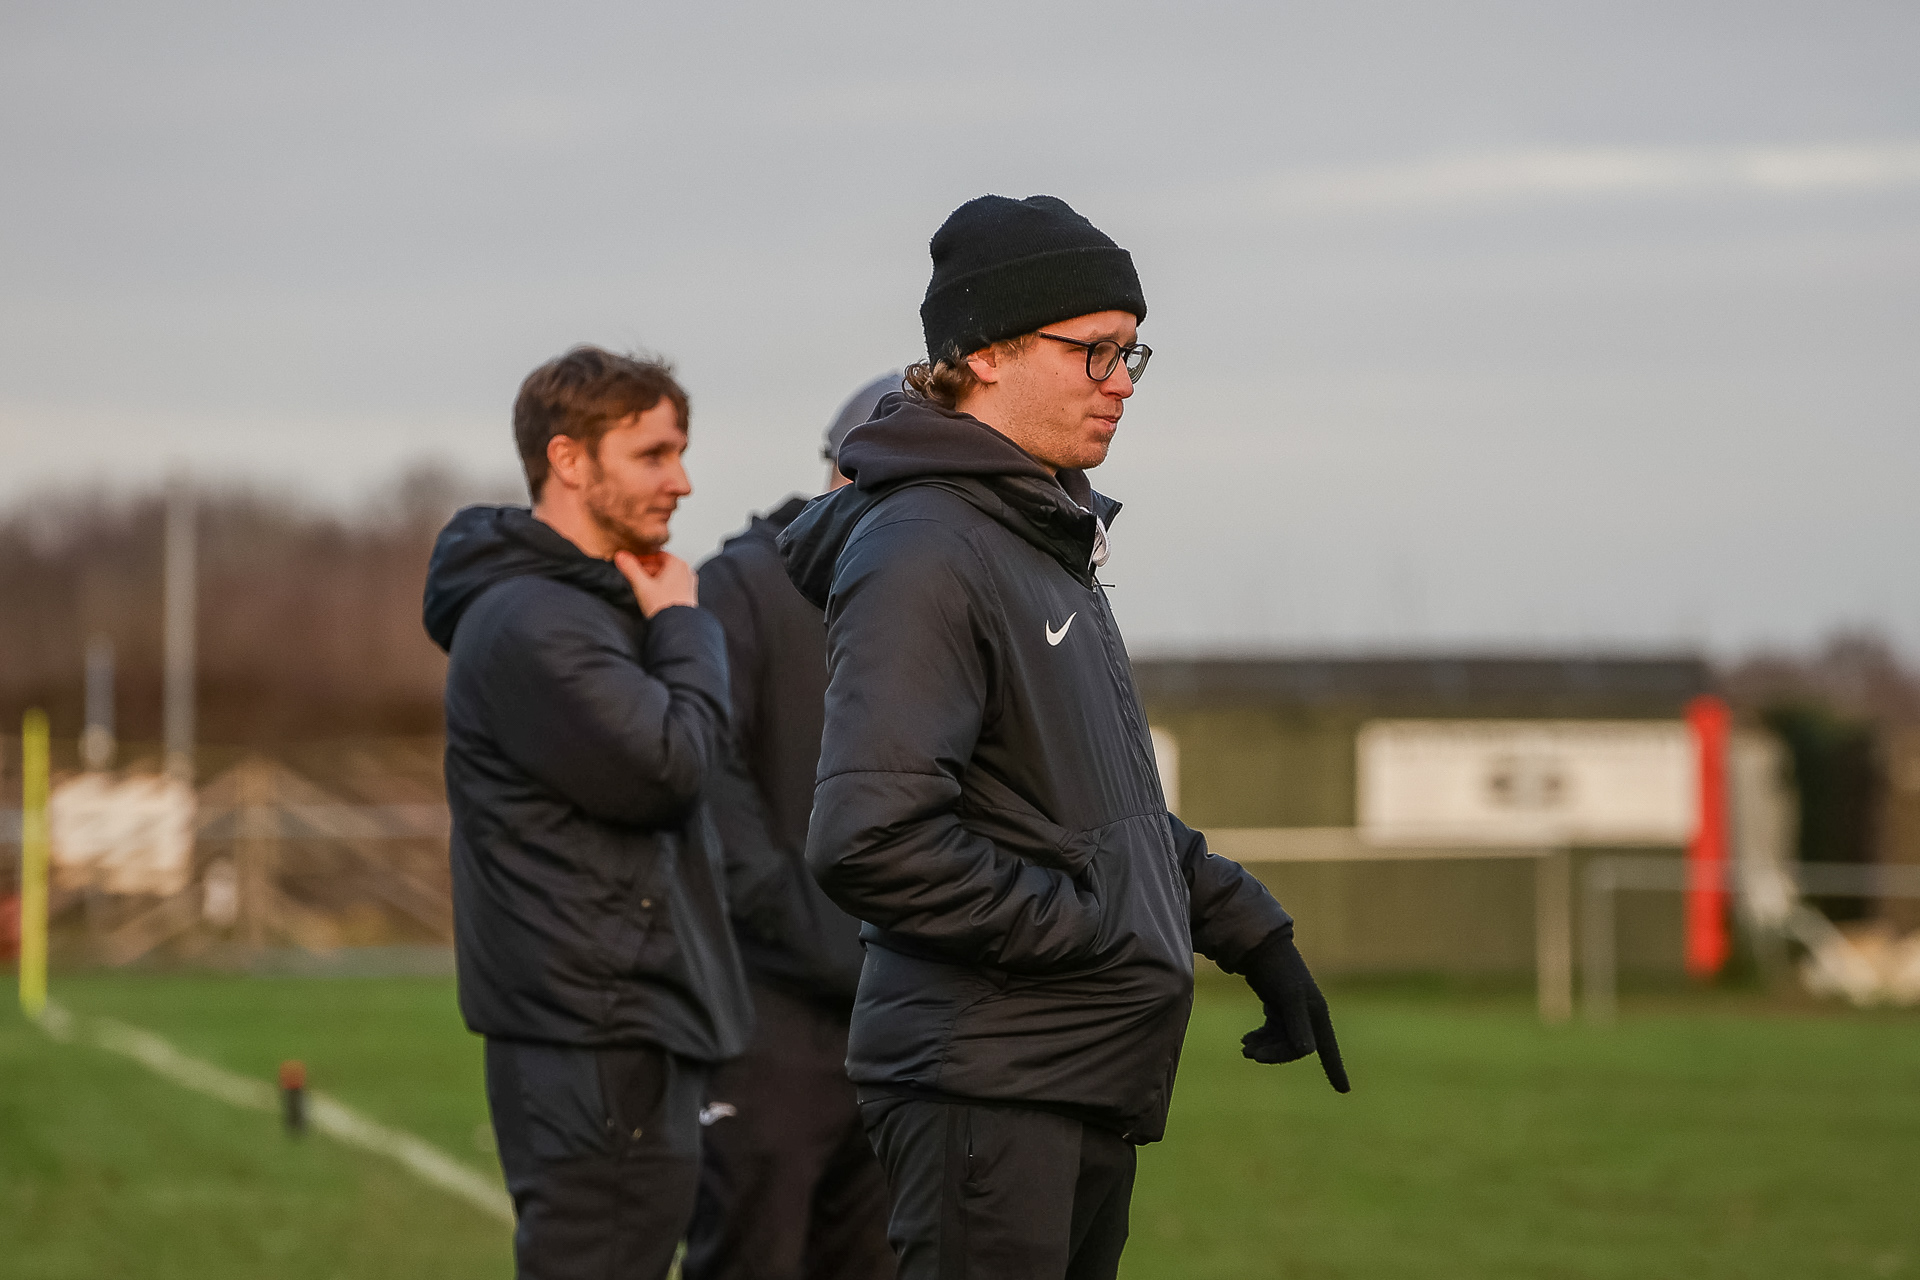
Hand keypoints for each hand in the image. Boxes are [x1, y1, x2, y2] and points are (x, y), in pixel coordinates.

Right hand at [614, 549, 697, 616]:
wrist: (676, 626)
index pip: (656, 555)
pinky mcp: (688, 596)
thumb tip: (621, 556)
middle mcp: (686, 572)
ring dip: (654, 579)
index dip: (643, 559)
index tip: (633, 564)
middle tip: (635, 576)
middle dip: (647, 570)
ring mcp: (689, 584)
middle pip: (663, 565)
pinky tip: (654, 597)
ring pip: (668, 576)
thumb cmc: (664, 606)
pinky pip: (673, 586)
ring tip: (642, 588)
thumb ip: (630, 569)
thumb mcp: (642, 585)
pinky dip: (662, 588)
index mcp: (677, 564)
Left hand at [1239, 929, 1349, 1092]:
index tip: (1344, 1090)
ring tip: (1245, 1048)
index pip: (1328, 1047)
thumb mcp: (1288, 996)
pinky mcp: (1277, 1008)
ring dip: (1264, 1047)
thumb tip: (1307, 1053)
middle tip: (1250, 1054)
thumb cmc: (1278, 969)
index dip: (1335, 1068)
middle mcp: (1307, 1014)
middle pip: (1294, 1047)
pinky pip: (1272, 1033)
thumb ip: (1297, 1024)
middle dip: (1274, 1053)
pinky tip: (1246, 1040)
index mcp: (1316, 1012)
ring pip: (1280, 1041)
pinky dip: (1260, 1038)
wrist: (1259, 948)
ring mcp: (1292, 1012)